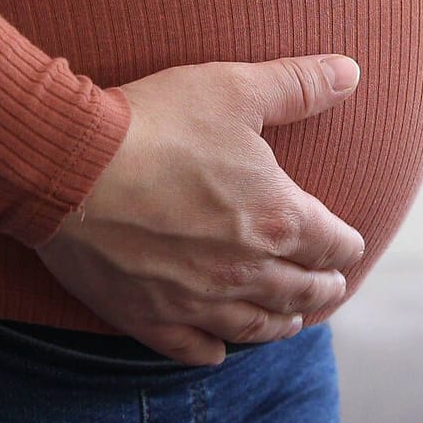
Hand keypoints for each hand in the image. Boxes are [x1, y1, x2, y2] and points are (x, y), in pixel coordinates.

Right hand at [31, 53, 367, 366]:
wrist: (71, 164)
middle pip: (301, 292)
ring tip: (291, 322)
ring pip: (255, 326)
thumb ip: (297, 85)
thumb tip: (350, 71)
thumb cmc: (156, 123)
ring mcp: (198, 300)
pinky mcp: (150, 317)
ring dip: (280, 324)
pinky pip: (192, 348)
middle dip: (322, 288)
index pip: (333, 244)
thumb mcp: (234, 89)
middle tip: (329, 287)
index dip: (345, 244)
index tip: (347, 245)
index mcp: (276, 218)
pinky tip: (219, 350)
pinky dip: (212, 350)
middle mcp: (246, 270)